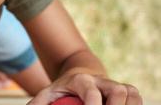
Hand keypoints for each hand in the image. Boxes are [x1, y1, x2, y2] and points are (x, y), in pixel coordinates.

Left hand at [27, 73, 141, 104]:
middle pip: (117, 91)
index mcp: (81, 81)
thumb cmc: (62, 87)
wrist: (79, 73)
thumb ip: (38, 103)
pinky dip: (136, 104)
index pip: (91, 93)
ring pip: (129, 91)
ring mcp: (113, 83)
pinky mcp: (124, 88)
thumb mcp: (48, 93)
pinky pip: (136, 95)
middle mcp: (100, 80)